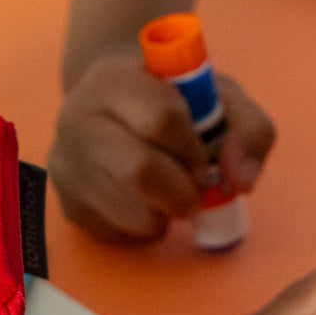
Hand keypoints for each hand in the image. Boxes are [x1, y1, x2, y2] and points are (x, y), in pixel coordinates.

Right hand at [48, 53, 273, 242]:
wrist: (112, 108)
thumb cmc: (172, 101)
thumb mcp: (218, 96)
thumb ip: (249, 130)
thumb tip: (242, 182)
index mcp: (112, 80)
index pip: (162, 119)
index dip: (194, 147)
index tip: (202, 157)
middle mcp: (76, 119)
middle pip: (139, 172)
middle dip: (183, 191)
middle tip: (194, 191)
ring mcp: (66, 165)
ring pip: (132, 213)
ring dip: (168, 214)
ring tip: (169, 195)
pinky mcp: (68, 205)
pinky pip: (119, 234)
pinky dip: (147, 228)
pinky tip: (145, 203)